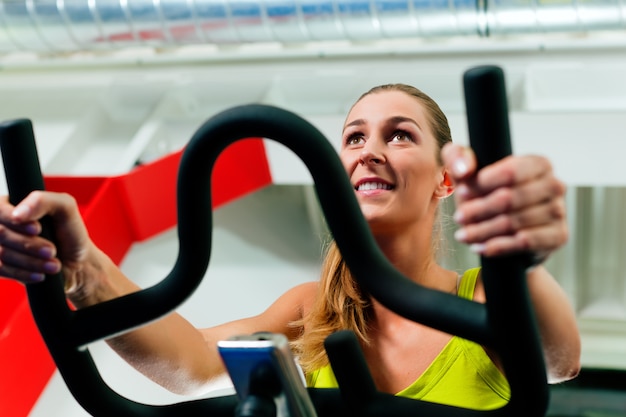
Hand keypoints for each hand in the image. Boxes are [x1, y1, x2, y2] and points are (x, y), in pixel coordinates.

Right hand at [0, 191, 90, 285]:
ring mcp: (0, 245)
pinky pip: (1, 270)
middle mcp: (2, 223)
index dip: (15, 221)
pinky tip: (40, 274)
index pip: (0, 209)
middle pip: (0, 233)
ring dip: (31, 261)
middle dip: (29, 245)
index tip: (37, 229)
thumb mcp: (65, 208)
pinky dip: (24, 273)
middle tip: (52, 251)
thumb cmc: (70, 231)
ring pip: (2, 253)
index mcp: (12, 204)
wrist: (76, 262)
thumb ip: (43, 201)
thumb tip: (18, 214)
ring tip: (53, 264)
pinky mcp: (0, 265)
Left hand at [441, 143, 567, 262]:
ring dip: (483, 230)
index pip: (509, 172)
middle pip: (510, 199)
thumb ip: (457, 158)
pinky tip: (481, 247)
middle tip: (459, 217)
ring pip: (514, 222)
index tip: (461, 193)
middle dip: (478, 210)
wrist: (503, 230)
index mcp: (538, 163)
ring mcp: (560, 211)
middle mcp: (554, 185)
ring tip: (464, 234)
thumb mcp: (467, 172)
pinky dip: (499, 246)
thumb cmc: (485, 194)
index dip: (481, 184)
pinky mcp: (558, 236)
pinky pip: (526, 242)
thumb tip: (464, 169)